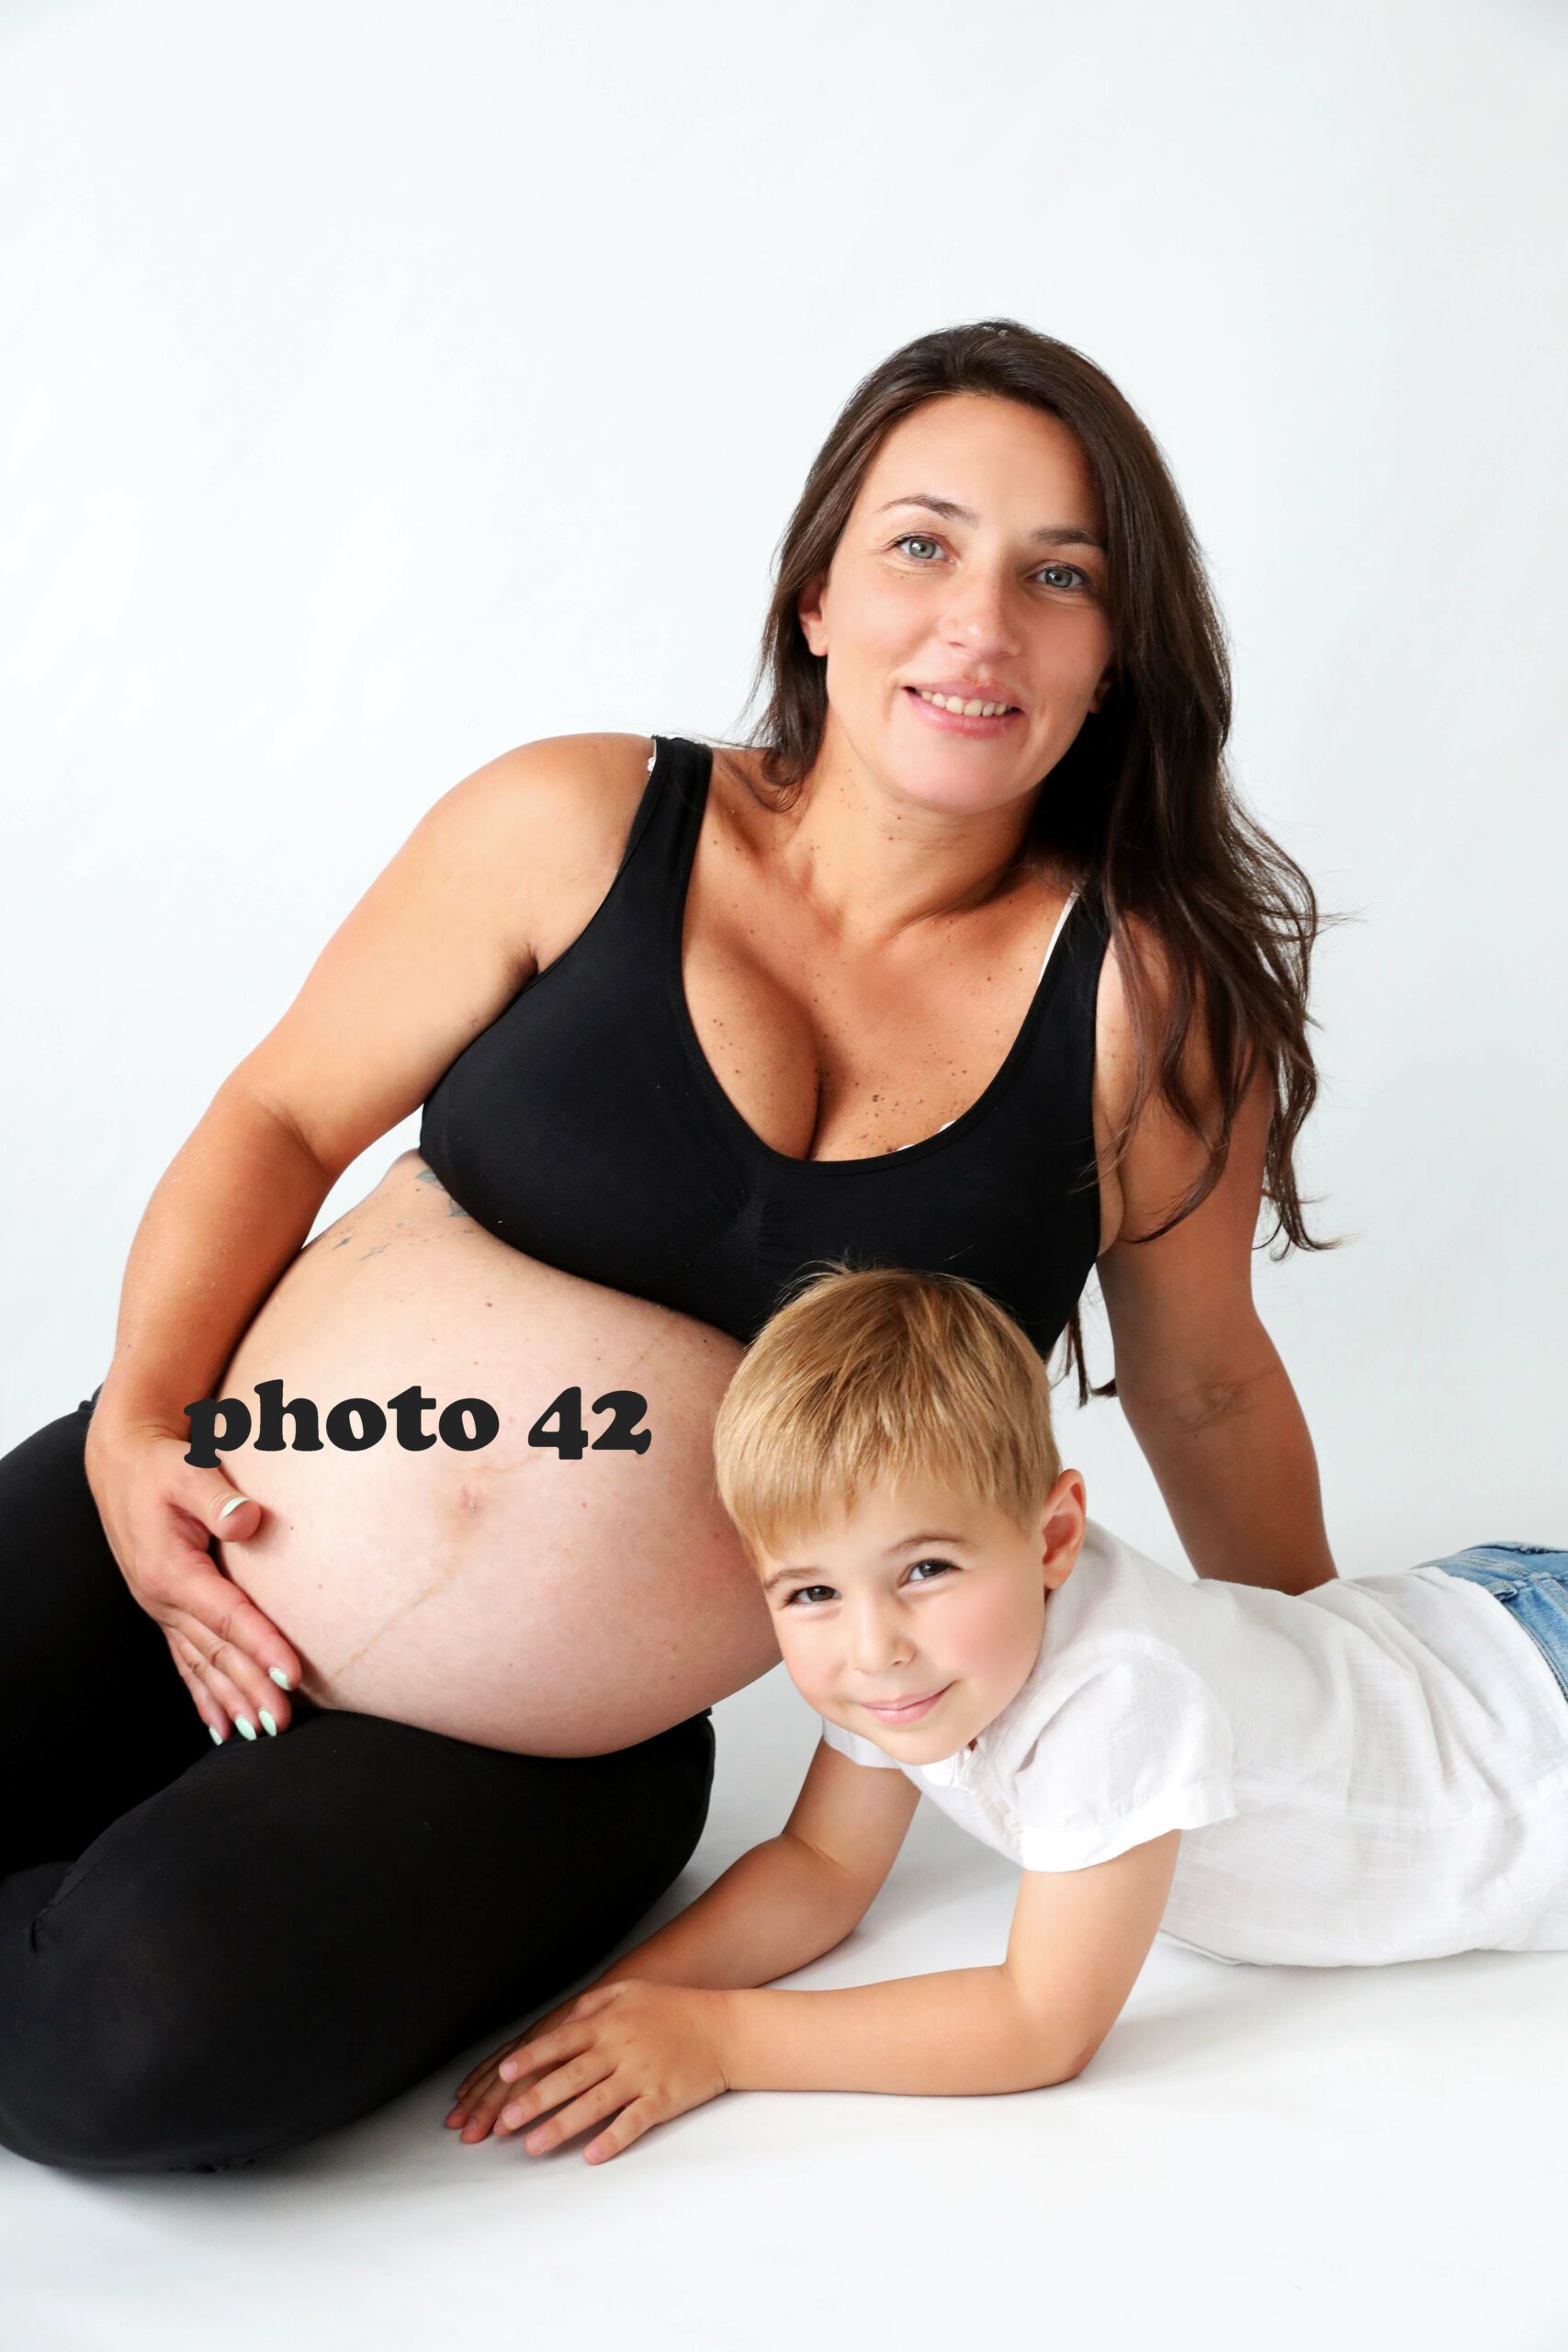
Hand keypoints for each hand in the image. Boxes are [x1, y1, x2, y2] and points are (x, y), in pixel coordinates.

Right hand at [83, 1410, 302, 1741]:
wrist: (124, 1462)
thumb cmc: (162, 1464)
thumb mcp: (188, 1470)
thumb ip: (218, 1499)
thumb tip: (248, 1519)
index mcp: (171, 1570)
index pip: (226, 1616)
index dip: (261, 1645)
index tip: (293, 1674)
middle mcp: (163, 1599)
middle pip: (215, 1652)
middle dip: (250, 1688)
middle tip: (282, 1721)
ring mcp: (162, 1609)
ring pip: (201, 1664)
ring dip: (231, 1700)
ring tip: (259, 1731)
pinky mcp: (166, 1609)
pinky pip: (186, 1662)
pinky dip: (204, 1695)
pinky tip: (220, 1727)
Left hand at [455, 1982, 730, 2164]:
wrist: (723, 2029)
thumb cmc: (674, 2009)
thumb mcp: (630, 1991)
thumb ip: (593, 2004)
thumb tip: (564, 2020)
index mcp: (608, 2024)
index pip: (560, 2042)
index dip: (531, 2058)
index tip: (504, 2074)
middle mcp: (619, 2050)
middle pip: (569, 2077)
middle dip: (534, 2100)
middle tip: (504, 2121)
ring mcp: (640, 2076)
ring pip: (593, 2104)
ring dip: (561, 2125)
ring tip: (533, 2145)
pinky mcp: (661, 2099)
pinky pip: (632, 2122)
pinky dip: (612, 2139)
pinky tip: (592, 2155)